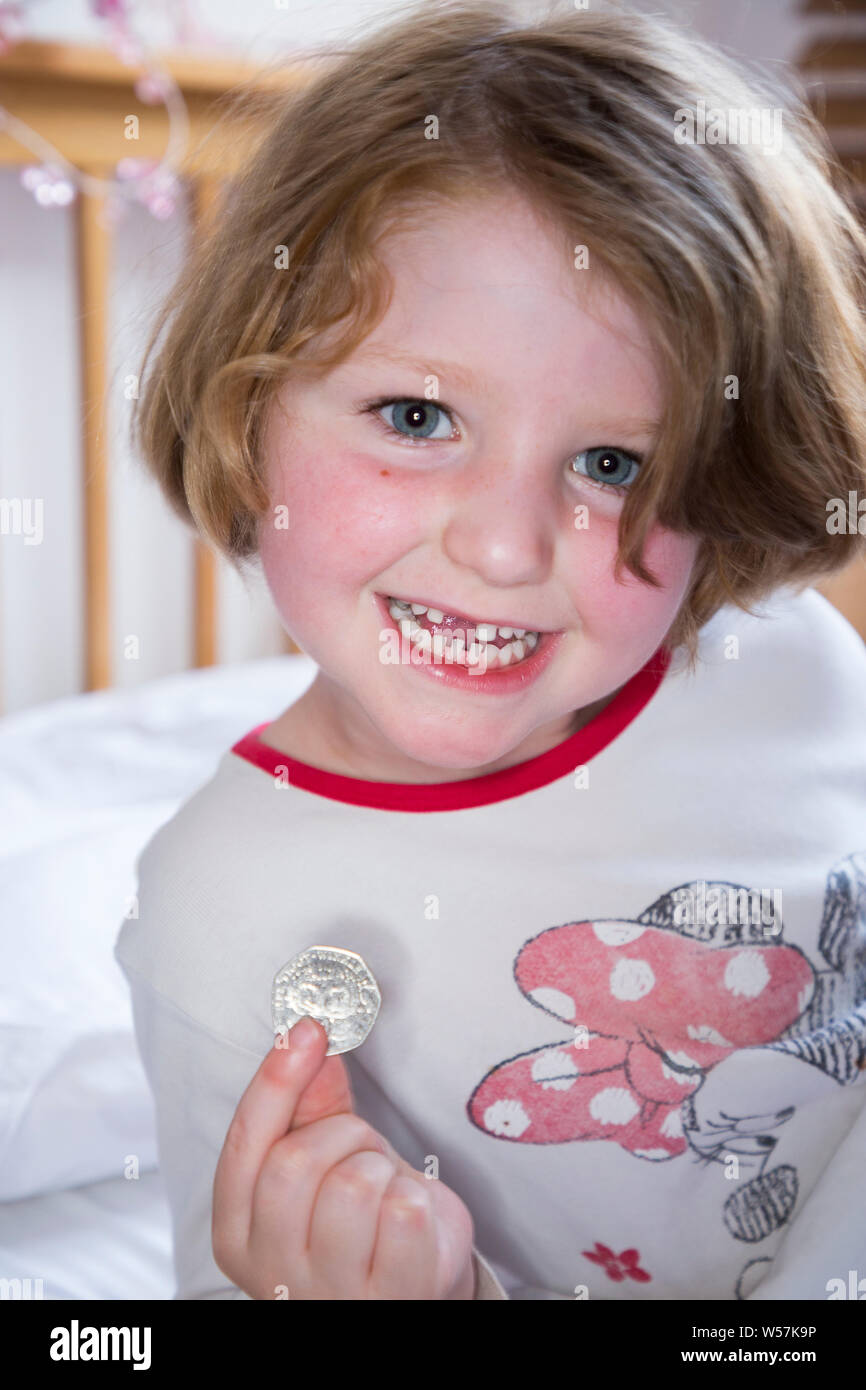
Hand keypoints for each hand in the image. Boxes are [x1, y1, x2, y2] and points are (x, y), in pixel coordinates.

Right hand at [212, 1016, 475, 1299]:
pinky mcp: (392, 1299)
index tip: (308, 1029)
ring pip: (351, 1188)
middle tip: (362, 1146)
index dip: (275, 1081)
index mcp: (237, 1234)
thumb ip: (310, 1106)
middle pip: (294, 1164)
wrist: (416, 1281)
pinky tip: (412, 1218)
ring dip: (382, 1169)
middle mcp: (273, 1274)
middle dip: (342, 1134)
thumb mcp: (329, 1158)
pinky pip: (404, 1215)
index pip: (244, 1146)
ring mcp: (331, 1295)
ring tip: (385, 1190)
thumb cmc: (364, 1221)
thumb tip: (307, 1042)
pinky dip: (418, 1199)